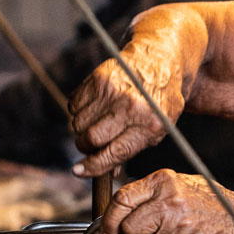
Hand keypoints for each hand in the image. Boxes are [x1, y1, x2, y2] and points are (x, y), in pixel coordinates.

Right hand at [69, 46, 186, 176]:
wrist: (159, 60)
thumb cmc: (158, 100)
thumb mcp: (158, 128)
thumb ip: (132, 150)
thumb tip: (107, 173)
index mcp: (149, 125)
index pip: (113, 153)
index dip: (92, 167)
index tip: (79, 171)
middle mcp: (130, 108)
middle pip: (90, 139)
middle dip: (85, 147)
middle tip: (91, 145)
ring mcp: (113, 91)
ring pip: (78, 124)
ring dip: (81, 129)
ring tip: (98, 122)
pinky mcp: (99, 78)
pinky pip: (73, 105)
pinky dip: (79, 111)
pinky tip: (95, 107)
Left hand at [101, 169, 233, 233]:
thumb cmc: (206, 202)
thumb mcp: (177, 183)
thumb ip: (149, 191)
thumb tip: (118, 208)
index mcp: (164, 182)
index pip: (122, 199)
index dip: (109, 218)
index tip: (108, 230)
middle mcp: (170, 203)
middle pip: (130, 227)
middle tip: (150, 231)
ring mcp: (177, 228)